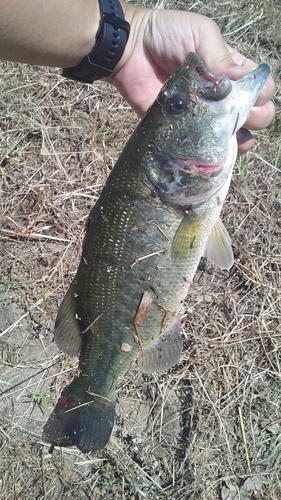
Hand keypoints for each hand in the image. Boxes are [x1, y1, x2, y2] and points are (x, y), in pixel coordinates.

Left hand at [110, 4, 274, 153]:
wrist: (130, 52)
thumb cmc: (166, 35)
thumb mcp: (200, 35)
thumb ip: (222, 58)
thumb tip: (244, 81)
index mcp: (232, 71)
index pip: (261, 88)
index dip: (261, 94)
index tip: (247, 95)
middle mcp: (223, 96)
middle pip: (255, 115)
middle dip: (255, 118)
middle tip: (236, 115)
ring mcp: (206, 117)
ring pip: (237, 136)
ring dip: (240, 139)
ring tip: (229, 135)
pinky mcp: (186, 132)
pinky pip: (206, 148)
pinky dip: (214, 152)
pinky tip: (211, 148)